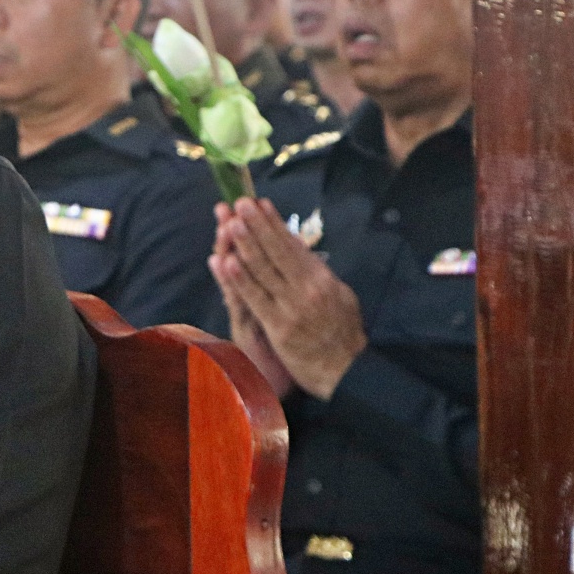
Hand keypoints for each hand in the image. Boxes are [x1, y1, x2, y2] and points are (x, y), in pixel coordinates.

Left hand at [209, 197, 365, 399]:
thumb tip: (299, 249)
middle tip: (240, 203)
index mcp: (322, 278)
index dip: (275, 223)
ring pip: (264, 270)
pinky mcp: (278, 327)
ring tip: (229, 223)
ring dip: (244, 244)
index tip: (260, 204)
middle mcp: (307, 288)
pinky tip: (226, 263)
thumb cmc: (341, 333)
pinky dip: (240, 279)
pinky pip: (255, 299)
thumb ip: (317, 273)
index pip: (293, 245)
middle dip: (257, 225)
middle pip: (277, 251)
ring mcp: (292, 307)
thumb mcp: (339, 296)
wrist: (347, 370)